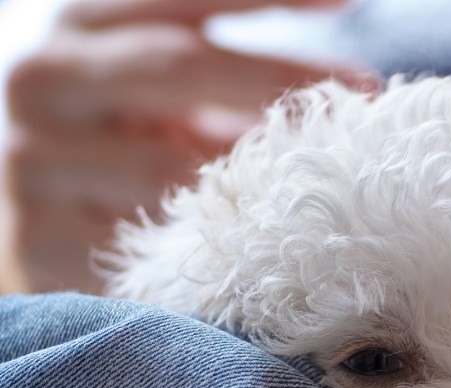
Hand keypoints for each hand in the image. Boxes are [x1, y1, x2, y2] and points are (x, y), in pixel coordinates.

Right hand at [0, 0, 376, 293]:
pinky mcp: (42, 237)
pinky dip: (210, 241)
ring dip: (252, 174)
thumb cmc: (137, 142)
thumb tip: (355, 85)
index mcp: (84, 24)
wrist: (56, 222)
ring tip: (320, 177)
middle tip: (361, 92)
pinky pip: (148, 242)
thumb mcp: (173, 88)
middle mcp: (45, 78)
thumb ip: (233, 71)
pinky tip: (258, 245)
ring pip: (165, 167)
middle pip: (177, 65)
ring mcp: (34, 160)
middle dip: (278, 77)